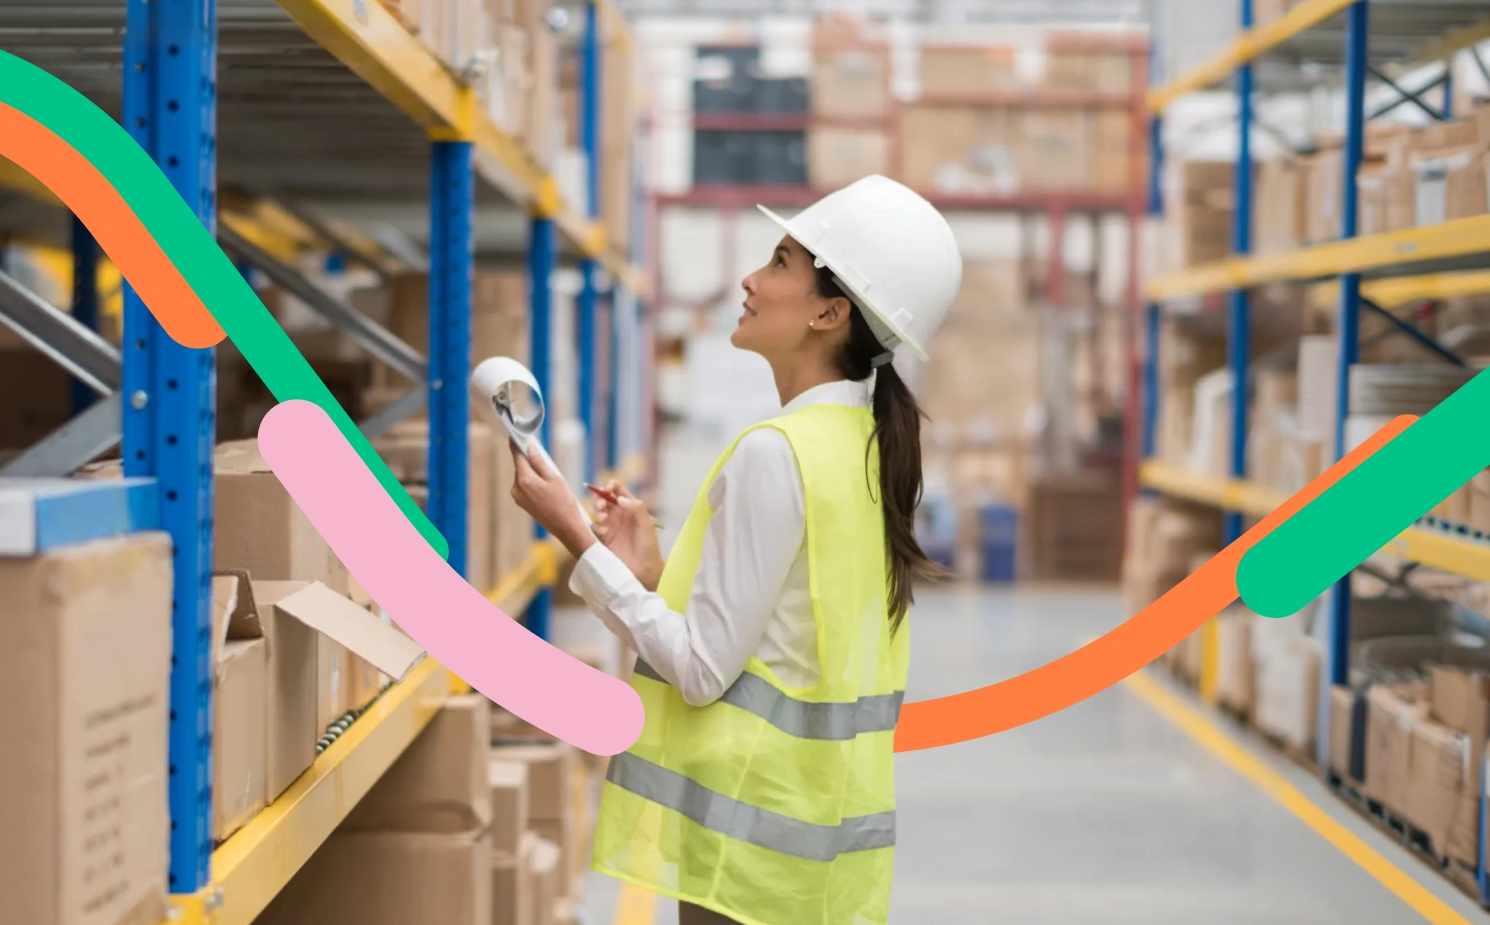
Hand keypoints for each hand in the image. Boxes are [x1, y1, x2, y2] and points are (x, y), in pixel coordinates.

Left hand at [508, 441, 593, 559]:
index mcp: (524, 480)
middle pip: (520, 467)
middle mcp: (517, 489)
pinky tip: (546, 486)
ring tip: (549, 475)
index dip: (516, 445)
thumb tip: (530, 450)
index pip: (517, 457)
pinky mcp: (522, 504)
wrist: (566, 527)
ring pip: (523, 477)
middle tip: (542, 455)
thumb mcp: (554, 478)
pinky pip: (525, 487)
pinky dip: (533, 482)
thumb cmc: (564, 502)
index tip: (514, 435)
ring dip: (532, 472)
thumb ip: (540, 463)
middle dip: (529, 460)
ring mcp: (518, 498)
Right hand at [591, 480, 664, 591]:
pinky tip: (604, 533)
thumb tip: (620, 498)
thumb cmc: (648, 546)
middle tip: (602, 506)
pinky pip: (594, 526)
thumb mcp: (647, 524)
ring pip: (597, 510)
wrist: (643, 569)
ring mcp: (610, 525)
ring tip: (603, 518)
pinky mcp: (603, 538)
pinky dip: (596, 526)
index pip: (617, 490)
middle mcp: (619, 514)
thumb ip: (637, 508)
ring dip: (596, 510)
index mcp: (630, 507)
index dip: (610, 485)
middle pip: (603, 498)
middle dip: (599, 498)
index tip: (607, 489)